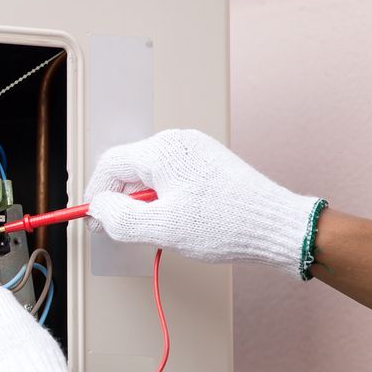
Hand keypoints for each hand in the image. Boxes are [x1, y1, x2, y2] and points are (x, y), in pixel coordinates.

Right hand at [85, 129, 325, 277]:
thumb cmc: (228, 224)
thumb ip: (118, 217)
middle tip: (122, 228)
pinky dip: (163, 199)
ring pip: (149, 175)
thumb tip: (99, 208)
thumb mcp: (161, 227)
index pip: (110, 165)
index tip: (94, 218)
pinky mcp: (208, 164)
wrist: (277, 227)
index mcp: (163, 151)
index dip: (96, 194)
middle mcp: (179, 143)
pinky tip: (176, 220)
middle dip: (120, 199)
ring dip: (143, 202)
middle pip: (129, 168)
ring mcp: (196, 151)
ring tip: (158, 228)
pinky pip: (171, 178)